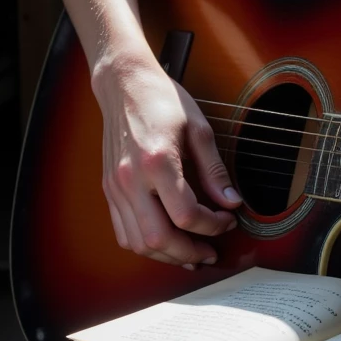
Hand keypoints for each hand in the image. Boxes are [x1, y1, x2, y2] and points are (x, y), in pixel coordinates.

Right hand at [93, 53, 241, 267]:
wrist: (125, 85)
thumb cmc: (164, 101)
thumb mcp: (199, 129)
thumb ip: (215, 171)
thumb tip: (232, 203)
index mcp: (158, 161)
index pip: (186, 215)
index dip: (212, 226)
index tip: (228, 219)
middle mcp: (131, 179)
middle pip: (159, 239)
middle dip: (189, 253)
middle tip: (211, 252)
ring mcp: (116, 187)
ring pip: (138, 243)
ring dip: (167, 255)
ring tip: (191, 254)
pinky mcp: (108, 189)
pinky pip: (123, 232)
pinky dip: (145, 245)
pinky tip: (165, 241)